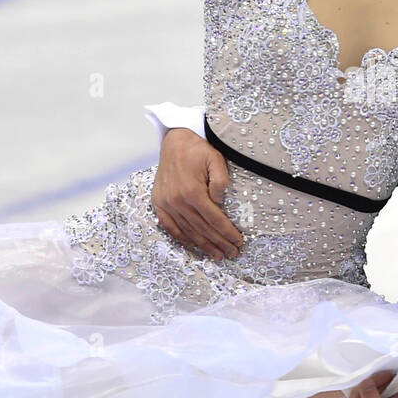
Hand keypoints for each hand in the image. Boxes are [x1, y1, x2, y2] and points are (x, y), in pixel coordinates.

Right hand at [151, 129, 243, 262]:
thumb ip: (220, 180)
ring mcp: (166, 203)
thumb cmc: (197, 150)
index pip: (214, 219)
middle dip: (219, 243)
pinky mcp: (158, 203)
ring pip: (187, 231)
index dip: (227, 232)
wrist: (174, 142)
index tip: (238, 241)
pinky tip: (193, 245)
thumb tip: (219, 201)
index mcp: (193, 191)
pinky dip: (182, 238)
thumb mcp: (215, 159)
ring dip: (203, 245)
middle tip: (232, 253)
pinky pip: (169, 226)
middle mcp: (178, 201)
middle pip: (202, 229)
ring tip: (217, 254)